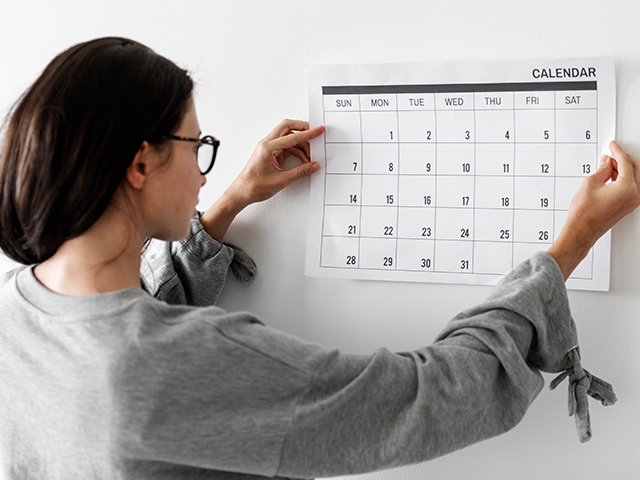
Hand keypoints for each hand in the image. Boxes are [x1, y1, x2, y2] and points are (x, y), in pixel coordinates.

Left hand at [229, 119, 323, 205]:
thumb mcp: (281, 180)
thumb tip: (313, 165)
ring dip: (300, 144)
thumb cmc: (254, 186)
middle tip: (315, 134)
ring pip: (288, 138)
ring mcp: (268, 148)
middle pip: (288, 127)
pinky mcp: (270, 154)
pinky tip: (302, 160)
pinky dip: (296, 151)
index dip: (308, 133)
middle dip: (302, 129)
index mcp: (268, 147)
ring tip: (309, 157)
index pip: (292, 136)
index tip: (318, 130)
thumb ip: (300, 172)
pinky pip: (286, 147)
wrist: (242, 192)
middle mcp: (267, 144)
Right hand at [548, 141, 639, 278]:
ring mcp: (631, 202)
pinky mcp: (626, 207)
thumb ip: (602, 170)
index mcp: (627, 187)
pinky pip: (629, 188)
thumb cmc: (584, 214)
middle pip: (634, 169)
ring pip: (632, 178)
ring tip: (607, 166)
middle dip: (622, 160)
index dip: (617, 152)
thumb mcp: (590, 183)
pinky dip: (622, 180)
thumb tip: (607, 164)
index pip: (625, 163)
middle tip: (610, 154)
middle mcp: (634, 195)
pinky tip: (610, 177)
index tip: (613, 146)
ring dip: (622, 170)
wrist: (581, 231)